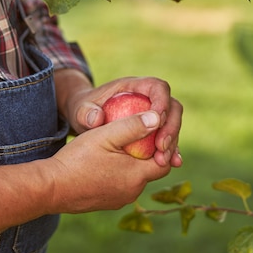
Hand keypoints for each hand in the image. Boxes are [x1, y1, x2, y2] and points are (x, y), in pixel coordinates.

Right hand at [0, 110, 171, 243]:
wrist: (49, 189)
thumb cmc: (76, 159)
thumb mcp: (105, 135)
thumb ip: (133, 125)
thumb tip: (158, 117)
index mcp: (136, 177)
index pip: (164, 162)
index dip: (163, 146)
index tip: (154, 131)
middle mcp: (132, 193)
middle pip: (151, 170)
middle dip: (148, 153)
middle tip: (138, 135)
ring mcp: (118, 200)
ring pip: (135, 178)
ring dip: (133, 163)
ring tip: (122, 145)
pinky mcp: (106, 203)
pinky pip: (121, 185)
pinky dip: (119, 172)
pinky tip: (106, 160)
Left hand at [57, 72, 182, 167]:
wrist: (85, 119)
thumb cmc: (83, 111)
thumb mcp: (79, 111)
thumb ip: (85, 113)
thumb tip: (98, 118)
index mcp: (135, 87)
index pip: (158, 87)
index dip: (162, 102)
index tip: (157, 121)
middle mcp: (149, 98)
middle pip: (173, 107)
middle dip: (171, 127)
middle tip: (161, 147)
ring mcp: (153, 115)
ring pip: (173, 124)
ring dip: (173, 142)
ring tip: (163, 160)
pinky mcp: (154, 130)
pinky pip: (168, 139)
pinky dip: (171, 151)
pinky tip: (171, 165)